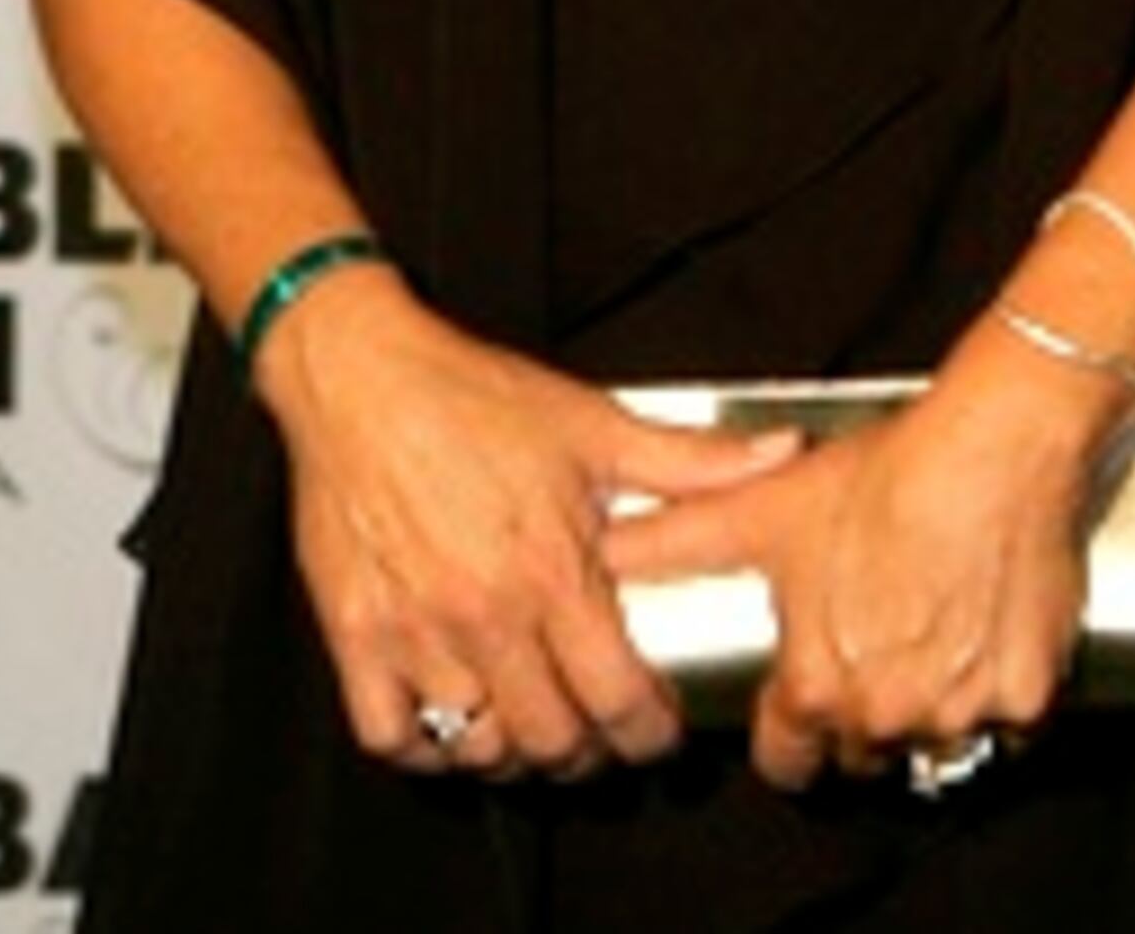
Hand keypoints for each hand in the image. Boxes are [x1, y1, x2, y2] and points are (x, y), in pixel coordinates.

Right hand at [256, 264, 793, 780]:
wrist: (361, 380)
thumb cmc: (475, 397)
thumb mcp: (594, 423)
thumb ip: (691, 459)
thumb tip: (779, 456)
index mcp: (551, 570)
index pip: (616, 695)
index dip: (648, 731)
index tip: (658, 731)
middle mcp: (485, 616)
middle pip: (549, 741)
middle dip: (588, 754)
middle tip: (602, 736)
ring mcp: (415, 635)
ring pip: (475, 748)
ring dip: (513, 755)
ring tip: (536, 729)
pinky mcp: (355, 639)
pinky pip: (391, 737)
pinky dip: (426, 748)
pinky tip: (453, 721)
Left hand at [607, 336, 1120, 795]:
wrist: (995, 443)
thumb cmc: (889, 474)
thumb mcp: (769, 506)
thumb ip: (682, 539)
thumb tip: (613, 550)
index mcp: (816, 687)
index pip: (788, 759)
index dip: (790, 727)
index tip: (805, 699)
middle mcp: (883, 715)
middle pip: (863, 750)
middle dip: (863, 709)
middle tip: (878, 642)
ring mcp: (959, 711)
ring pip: (936, 739)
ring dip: (933, 703)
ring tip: (935, 630)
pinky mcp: (1026, 693)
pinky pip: (1010, 720)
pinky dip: (1002, 689)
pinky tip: (989, 631)